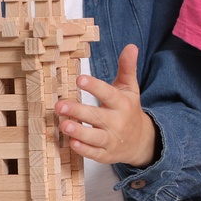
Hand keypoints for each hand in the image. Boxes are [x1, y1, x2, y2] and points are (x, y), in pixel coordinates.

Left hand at [55, 44, 156, 166]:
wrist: (141, 141)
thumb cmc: (128, 110)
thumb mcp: (130, 88)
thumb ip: (127, 68)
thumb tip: (131, 46)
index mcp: (122, 103)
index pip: (108, 94)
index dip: (94, 87)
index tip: (79, 79)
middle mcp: (117, 122)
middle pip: (97, 116)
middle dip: (78, 111)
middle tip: (60, 105)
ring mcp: (112, 139)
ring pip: (95, 136)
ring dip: (79, 131)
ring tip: (63, 124)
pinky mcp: (106, 154)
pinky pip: (95, 153)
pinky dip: (84, 150)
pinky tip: (72, 143)